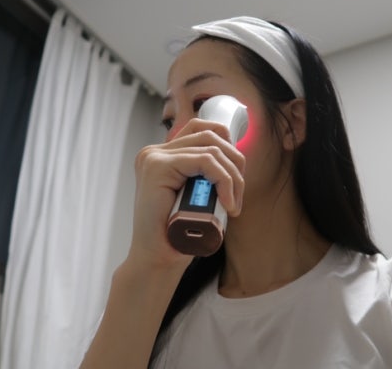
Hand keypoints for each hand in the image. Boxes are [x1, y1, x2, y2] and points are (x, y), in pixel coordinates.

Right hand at [128, 118, 245, 269]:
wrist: (157, 260)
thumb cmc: (178, 234)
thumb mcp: (196, 196)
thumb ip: (204, 176)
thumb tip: (237, 159)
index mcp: (162, 155)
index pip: (203, 130)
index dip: (228, 147)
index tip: (237, 178)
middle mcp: (154, 152)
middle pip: (210, 136)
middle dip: (235, 164)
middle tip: (237, 197)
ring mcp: (154, 157)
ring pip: (212, 149)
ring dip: (233, 177)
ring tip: (233, 205)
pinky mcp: (158, 167)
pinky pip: (205, 161)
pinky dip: (224, 181)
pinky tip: (227, 204)